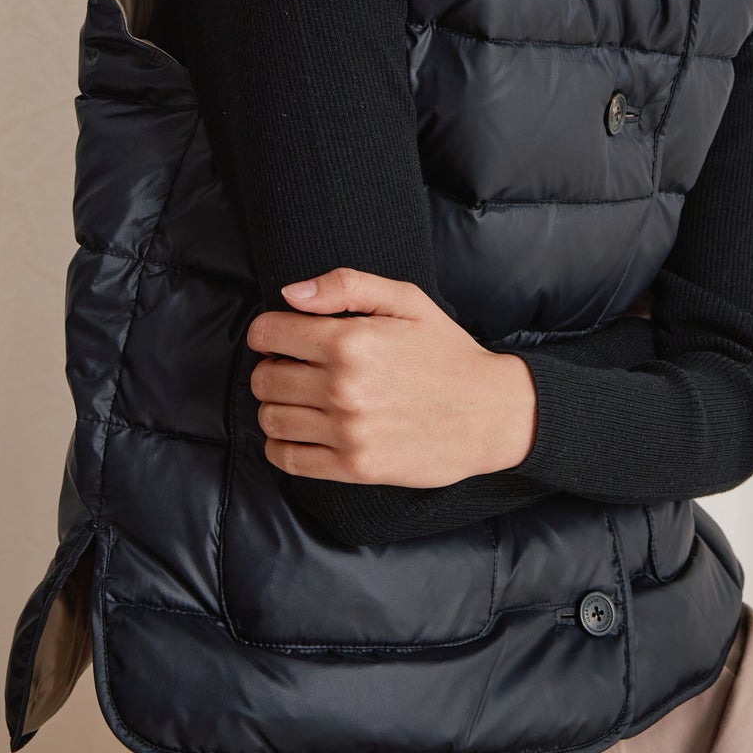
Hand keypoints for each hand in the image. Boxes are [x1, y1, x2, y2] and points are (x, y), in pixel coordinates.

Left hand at [245, 267, 538, 487]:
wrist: (489, 412)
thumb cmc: (447, 352)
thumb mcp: (406, 301)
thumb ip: (346, 286)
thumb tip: (290, 294)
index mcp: (350, 341)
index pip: (267, 333)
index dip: (270, 331)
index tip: (283, 337)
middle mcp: (342, 387)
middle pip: (264, 378)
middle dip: (272, 368)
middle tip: (296, 368)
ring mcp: (346, 430)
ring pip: (270, 419)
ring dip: (276, 406)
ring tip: (302, 399)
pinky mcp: (353, 467)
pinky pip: (286, 459)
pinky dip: (281, 446)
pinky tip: (303, 431)